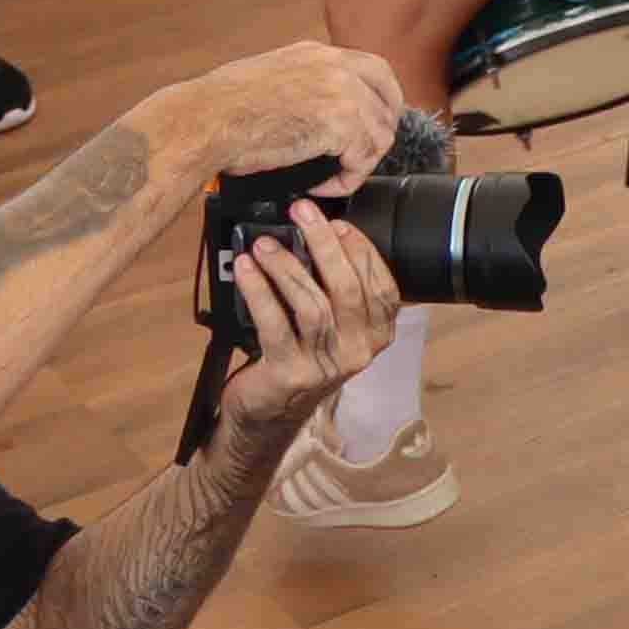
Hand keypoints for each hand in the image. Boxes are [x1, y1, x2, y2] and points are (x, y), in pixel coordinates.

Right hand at [152, 40, 409, 198]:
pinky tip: (322, 184)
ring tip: (330, 176)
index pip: (376, 70)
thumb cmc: (218, 108)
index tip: (377, 123)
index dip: (384, 101)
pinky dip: (345, 180)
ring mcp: (343, 93)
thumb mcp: (269, 76)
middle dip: (380, 133)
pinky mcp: (342, 124)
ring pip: (378, 135)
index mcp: (317, 53)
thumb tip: (316, 107)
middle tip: (360, 158)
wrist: (204, 121)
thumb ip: (302, 83)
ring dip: (358, 163)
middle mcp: (336, 67)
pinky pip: (362, 160)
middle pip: (389, 102)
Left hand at [207, 202, 403, 443]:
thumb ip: (337, 293)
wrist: (268, 414)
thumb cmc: (301, 358)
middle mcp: (358, 351)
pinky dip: (259, 291)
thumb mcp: (334, 329)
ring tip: (264, 244)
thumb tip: (318, 237)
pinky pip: (274, 323)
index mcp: (377, 335)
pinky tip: (246, 270)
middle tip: (302, 213)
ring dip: (286, 267)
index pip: (382, 286)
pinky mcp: (290, 373)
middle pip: (346, 289)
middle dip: (324, 245)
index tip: (337, 223)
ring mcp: (326, 365)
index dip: (361, 251)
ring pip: (312, 305)